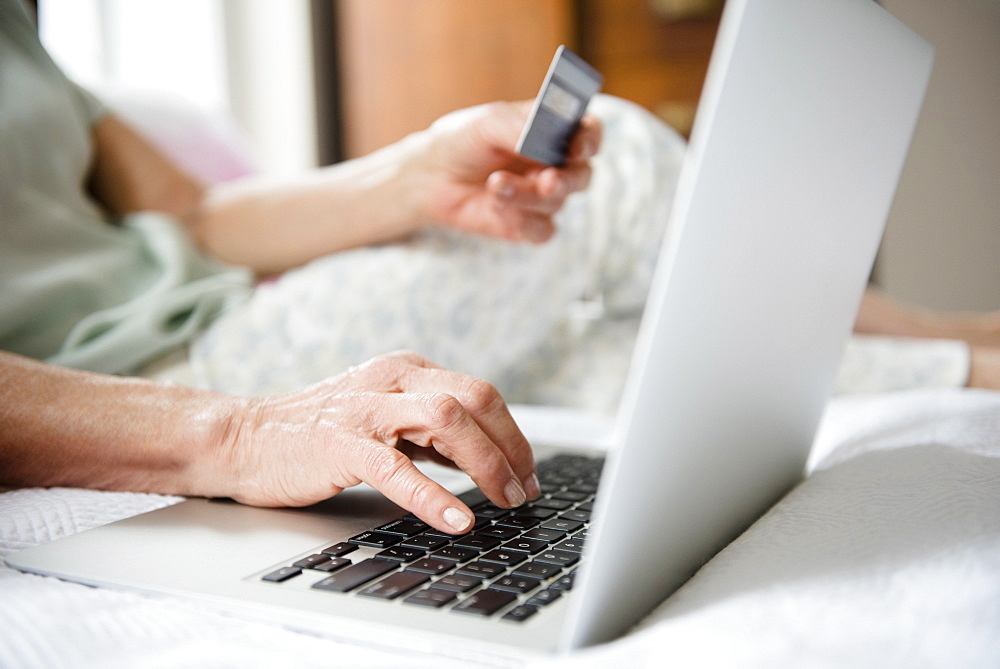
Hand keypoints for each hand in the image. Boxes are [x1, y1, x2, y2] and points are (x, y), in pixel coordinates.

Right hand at [222, 351, 540, 533]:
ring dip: (485, 463)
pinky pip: (397, 467)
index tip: (528, 472)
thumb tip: (486, 459)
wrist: (244, 438)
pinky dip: (433, 495)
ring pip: (446, 419)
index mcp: (407, 370)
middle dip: (510, 447)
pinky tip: (457, 519)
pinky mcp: (340, 442)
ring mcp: (366, 408)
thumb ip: (430, 433)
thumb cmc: (317, 433)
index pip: (480, 393)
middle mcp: (392, 379)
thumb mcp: (386, 421)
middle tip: (524, 489)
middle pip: (475, 399)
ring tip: (503, 500)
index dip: (513, 434)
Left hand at [415, 101, 601, 242]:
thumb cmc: (464, 141)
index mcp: (554, 130)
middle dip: (565, 180)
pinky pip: (543, 230)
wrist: (433, 177)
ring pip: (557, 202)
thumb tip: (539, 139)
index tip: (579, 147)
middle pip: (582, 175)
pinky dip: (521, 220)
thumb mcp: (486, 123)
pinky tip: (495, 205)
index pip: (589, 132)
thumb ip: (517, 126)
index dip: (590, 140)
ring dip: (527, 195)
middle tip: (547, 181)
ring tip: (494, 184)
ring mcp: (545, 196)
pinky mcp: (529, 224)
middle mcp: (557, 164)